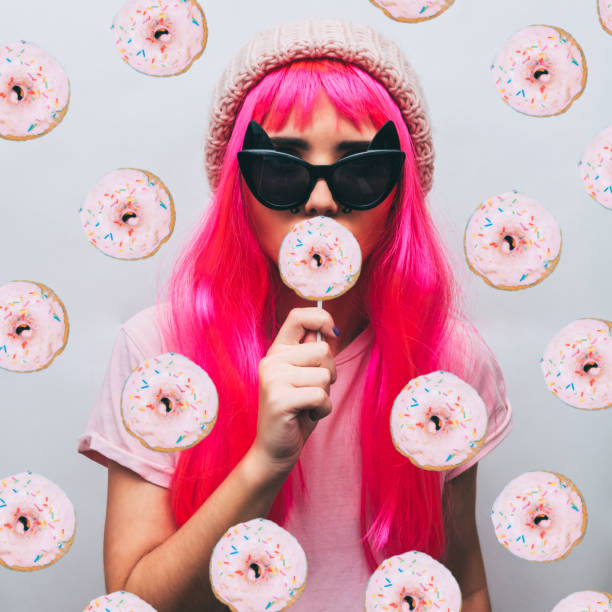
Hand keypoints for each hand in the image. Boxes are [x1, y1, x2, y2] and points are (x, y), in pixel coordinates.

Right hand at [252, 307, 337, 474]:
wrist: (274, 450)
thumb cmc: (296, 412)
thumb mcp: (305, 378)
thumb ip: (312, 355)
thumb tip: (330, 333)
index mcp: (277, 351)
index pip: (299, 316)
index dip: (322, 318)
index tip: (333, 332)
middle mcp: (272, 360)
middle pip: (323, 350)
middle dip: (329, 373)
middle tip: (312, 391)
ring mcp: (273, 379)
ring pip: (324, 375)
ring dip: (325, 395)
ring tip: (306, 405)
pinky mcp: (279, 399)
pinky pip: (320, 396)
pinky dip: (322, 410)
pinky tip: (305, 416)